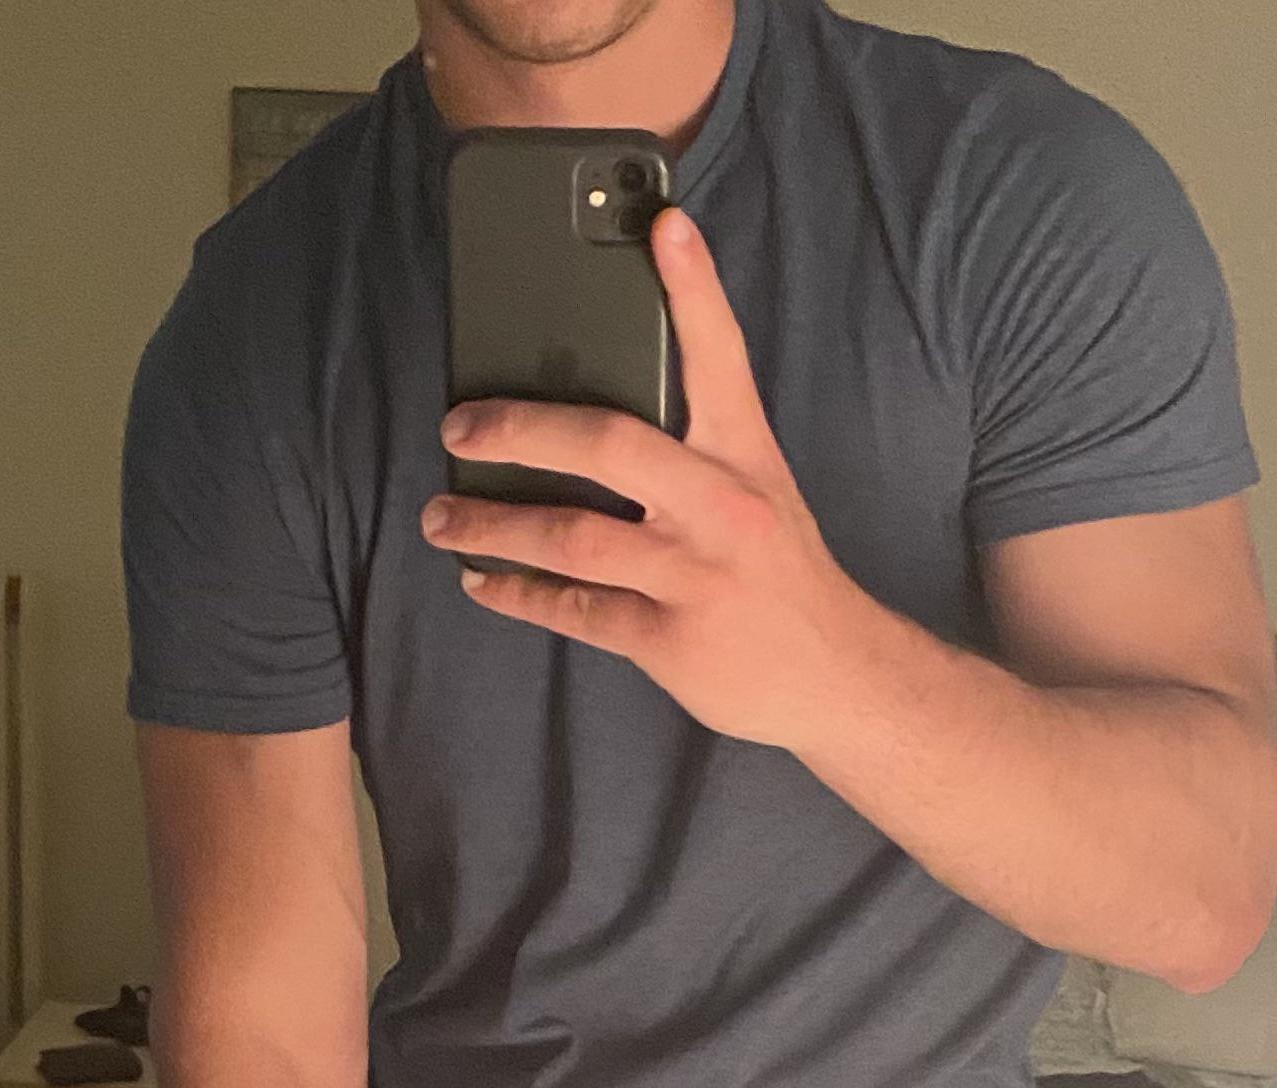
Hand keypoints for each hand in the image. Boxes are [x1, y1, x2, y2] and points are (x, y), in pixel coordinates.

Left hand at [420, 206, 867, 750]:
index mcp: (746, 457)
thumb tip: (600, 415)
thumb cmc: (781, 573)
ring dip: (493, 525)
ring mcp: (692, 576)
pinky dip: (519, 594)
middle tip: (459, 426)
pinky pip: (574, 609)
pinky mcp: (669, 640)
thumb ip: (697, 448)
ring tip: (441, 516)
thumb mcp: (759, 492)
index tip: (665, 225)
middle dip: (521, 429)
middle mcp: (720, 509)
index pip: (720, 358)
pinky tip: (482, 580)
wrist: (836, 672)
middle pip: (609, 444)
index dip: (694, 290)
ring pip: (573, 536)